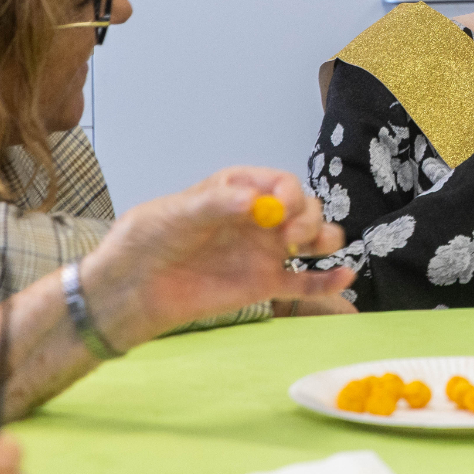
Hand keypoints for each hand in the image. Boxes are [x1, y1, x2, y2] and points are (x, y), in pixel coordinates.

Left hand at [82, 167, 355, 349]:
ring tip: (309, 247)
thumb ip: (215, 205)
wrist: (129, 291)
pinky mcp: (264, 285)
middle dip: (308, 216)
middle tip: (292, 234)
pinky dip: (328, 281)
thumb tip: (255, 200)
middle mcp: (259, 218)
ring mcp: (265, 252)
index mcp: (238, 191)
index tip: (280, 209)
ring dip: (325, 239)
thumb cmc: (144, 242)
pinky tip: (345, 277)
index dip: (290, 193)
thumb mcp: (174, 214)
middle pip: (306, 208)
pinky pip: (306, 283)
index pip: (281, 182)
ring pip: (314, 240)